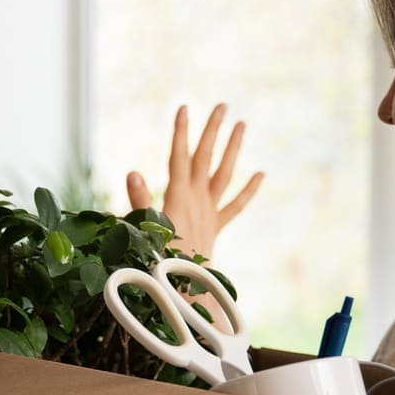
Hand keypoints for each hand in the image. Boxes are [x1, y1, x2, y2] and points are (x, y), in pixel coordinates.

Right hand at [125, 104, 262, 260]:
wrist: (186, 289)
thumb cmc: (160, 261)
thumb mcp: (146, 230)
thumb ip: (140, 201)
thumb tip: (133, 173)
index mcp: (178, 196)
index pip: (179, 156)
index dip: (180, 132)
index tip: (183, 108)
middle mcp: (197, 199)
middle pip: (206, 158)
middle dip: (212, 131)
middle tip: (222, 106)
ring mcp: (209, 211)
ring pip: (224, 174)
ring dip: (233, 149)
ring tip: (241, 125)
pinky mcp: (216, 225)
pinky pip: (235, 205)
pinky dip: (248, 189)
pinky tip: (260, 174)